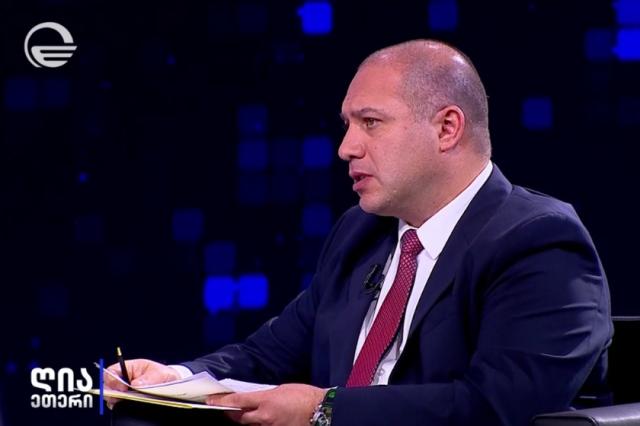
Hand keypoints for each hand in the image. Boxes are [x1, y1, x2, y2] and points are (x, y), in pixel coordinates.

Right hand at [103, 358, 181, 406]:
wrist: (171, 384)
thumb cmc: (164, 375)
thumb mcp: (160, 374)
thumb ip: (149, 378)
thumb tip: (135, 384)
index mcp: (130, 368)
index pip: (112, 371)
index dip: (112, 379)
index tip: (122, 388)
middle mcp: (124, 378)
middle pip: (108, 384)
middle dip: (111, 391)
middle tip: (120, 397)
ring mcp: (125, 390)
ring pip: (111, 395)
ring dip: (115, 399)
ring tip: (124, 401)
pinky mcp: (127, 399)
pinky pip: (118, 403)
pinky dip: (120, 405)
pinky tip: (126, 405)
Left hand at [206, 384, 326, 425]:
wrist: (322, 411)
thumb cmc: (304, 396)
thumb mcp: (282, 389)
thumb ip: (265, 396)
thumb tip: (255, 399)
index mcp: (266, 401)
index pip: (238, 401)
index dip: (222, 401)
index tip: (211, 400)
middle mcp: (265, 417)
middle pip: (240, 418)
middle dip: (231, 413)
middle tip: (227, 408)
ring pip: (250, 425)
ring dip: (246, 419)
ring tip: (244, 414)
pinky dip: (259, 424)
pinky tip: (261, 419)